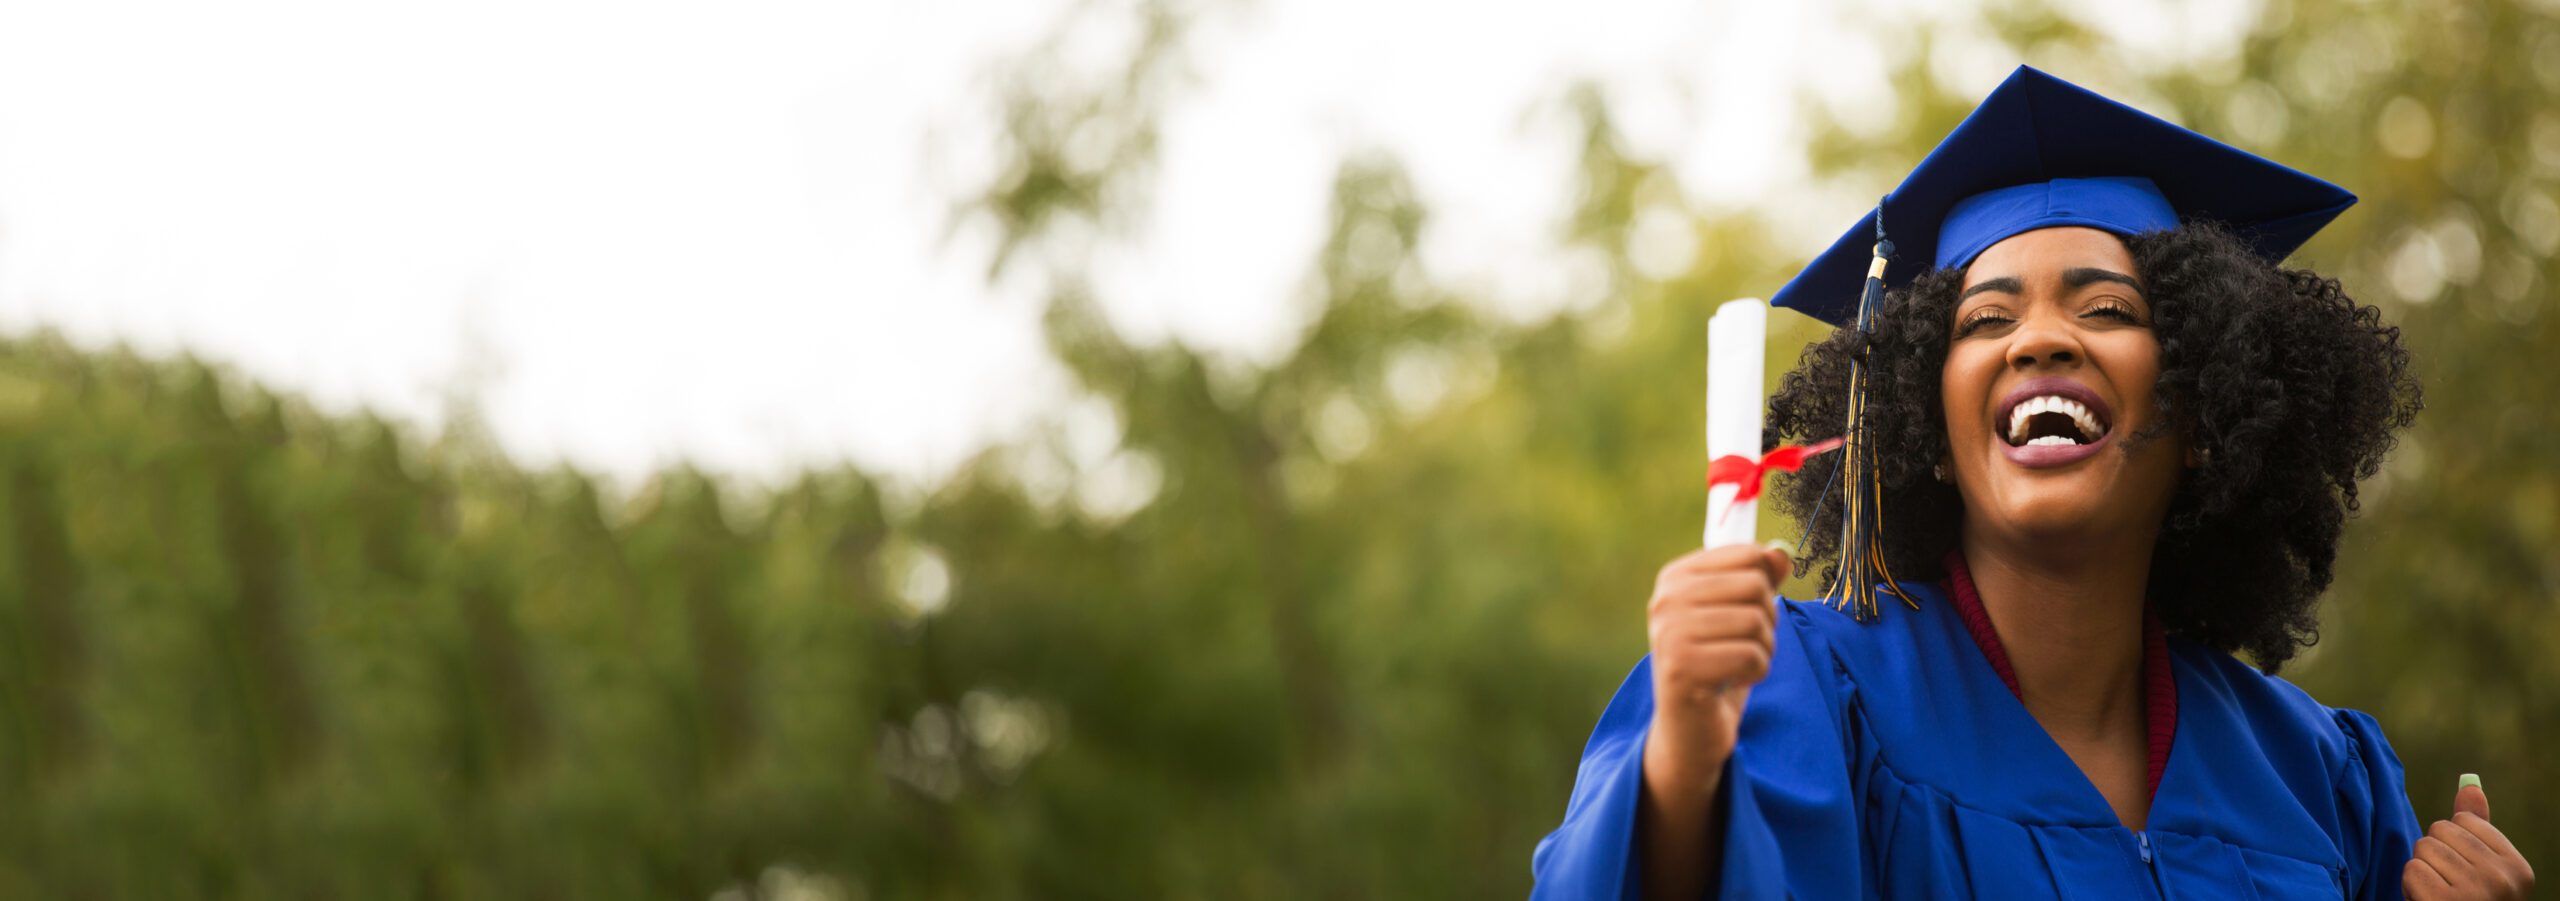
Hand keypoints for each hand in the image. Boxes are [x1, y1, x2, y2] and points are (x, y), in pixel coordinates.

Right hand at [1640, 543, 1788, 808]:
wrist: (1690, 727)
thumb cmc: (1718, 663)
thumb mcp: (1739, 614)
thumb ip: (1760, 579)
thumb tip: (1781, 553)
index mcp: (1675, 577)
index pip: (1749, 555)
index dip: (1764, 586)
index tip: (1743, 611)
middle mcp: (1666, 599)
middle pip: (1755, 586)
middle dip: (1766, 620)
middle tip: (1742, 644)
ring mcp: (1669, 633)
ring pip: (1755, 622)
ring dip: (1763, 649)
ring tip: (1737, 664)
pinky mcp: (1681, 669)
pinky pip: (1751, 656)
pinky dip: (1756, 672)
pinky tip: (1733, 681)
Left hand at [2404, 775, 2533, 899]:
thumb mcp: (2480, 867)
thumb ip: (2478, 828)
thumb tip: (2470, 785)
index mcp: (2517, 868)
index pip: (2465, 819)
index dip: (2453, 843)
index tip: (2464, 871)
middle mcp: (2502, 879)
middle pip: (2440, 830)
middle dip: (2434, 856)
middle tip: (2447, 886)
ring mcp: (2476, 892)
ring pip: (2423, 848)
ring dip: (2420, 872)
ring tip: (2436, 894)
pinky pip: (2411, 870)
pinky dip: (2410, 886)